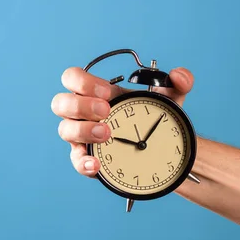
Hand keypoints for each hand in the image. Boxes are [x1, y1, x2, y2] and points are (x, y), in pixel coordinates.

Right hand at [51, 66, 193, 176]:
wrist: (163, 148)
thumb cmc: (154, 117)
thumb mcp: (170, 98)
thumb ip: (179, 82)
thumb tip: (179, 75)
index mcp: (96, 93)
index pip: (72, 78)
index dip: (84, 82)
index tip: (108, 93)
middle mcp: (83, 113)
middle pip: (60, 103)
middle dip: (80, 105)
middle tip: (106, 111)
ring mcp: (82, 137)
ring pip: (64, 130)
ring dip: (83, 130)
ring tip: (107, 134)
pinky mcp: (88, 159)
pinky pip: (76, 160)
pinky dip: (83, 162)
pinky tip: (97, 164)